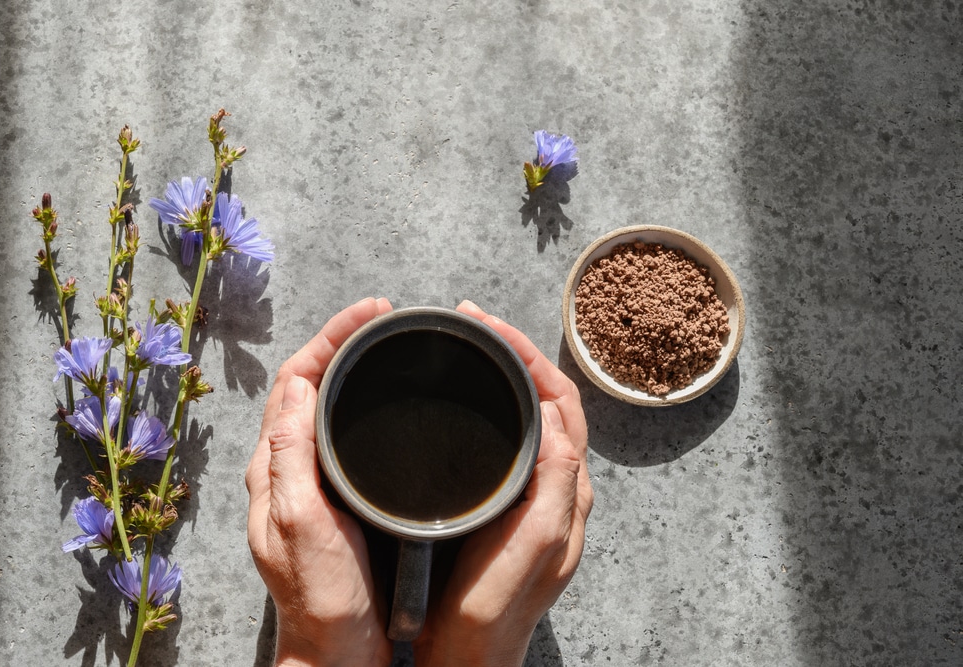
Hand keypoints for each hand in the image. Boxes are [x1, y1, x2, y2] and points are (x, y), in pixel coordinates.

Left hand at [245, 297, 393, 666]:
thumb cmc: (321, 594)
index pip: (294, 380)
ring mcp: (311, 480)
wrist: (338, 647)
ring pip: (325, 404)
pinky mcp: (336, 495)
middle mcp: (287, 467)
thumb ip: (292, 454)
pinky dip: (362, 401)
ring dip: (351, 366)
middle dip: (341, 341)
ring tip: (386, 343)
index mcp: (274, 466)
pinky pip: (342, 432)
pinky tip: (387, 400)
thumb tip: (299, 385)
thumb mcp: (300, 520)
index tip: (369, 314)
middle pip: (308, 383)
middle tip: (383, 317)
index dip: (329, 338)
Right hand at [413, 300, 593, 666]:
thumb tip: (557, 421)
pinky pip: (514, 437)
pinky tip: (471, 398)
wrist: (470, 651)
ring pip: (533, 414)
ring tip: (474, 346)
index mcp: (568, 489)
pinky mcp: (511, 502)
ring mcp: (535, 492)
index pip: (560, 400)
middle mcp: (559, 485)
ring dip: (509, 374)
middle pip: (549, 398)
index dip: (528, 356)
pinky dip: (498, 404)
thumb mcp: (534, 542)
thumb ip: (555, 483)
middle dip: (516, 353)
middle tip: (475, 322)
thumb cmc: (495, 606)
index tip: (487, 325)